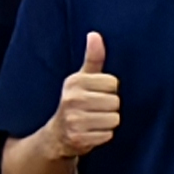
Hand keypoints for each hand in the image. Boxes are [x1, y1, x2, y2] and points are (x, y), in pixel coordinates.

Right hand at [52, 32, 122, 155]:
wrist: (58, 134)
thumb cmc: (76, 101)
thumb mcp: (82, 78)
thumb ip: (93, 58)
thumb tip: (95, 34)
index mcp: (74, 82)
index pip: (113, 83)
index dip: (109, 90)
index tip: (97, 93)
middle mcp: (72, 99)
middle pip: (115, 102)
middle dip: (110, 107)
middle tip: (96, 109)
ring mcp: (74, 120)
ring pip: (114, 119)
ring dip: (108, 122)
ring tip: (94, 120)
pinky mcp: (79, 138)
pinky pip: (108, 135)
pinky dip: (103, 135)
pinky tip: (92, 132)